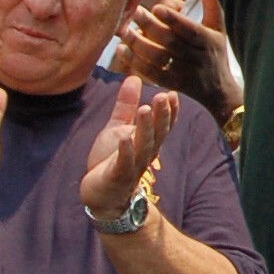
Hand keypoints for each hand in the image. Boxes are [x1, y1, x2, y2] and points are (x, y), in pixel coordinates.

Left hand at [82, 75, 180, 225]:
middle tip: (163, 96)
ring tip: (145, 109)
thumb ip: (126, 105)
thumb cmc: (110, 160)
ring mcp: (132, 166)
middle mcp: (145, 153)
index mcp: (147, 142)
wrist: (101, 195)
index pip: (163, 125)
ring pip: (143, 146)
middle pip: (157, 133)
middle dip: (162, 115)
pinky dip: (125, 151)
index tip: (172, 93)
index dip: (170, 111)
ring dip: (146, 128)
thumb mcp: (117, 128)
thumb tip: (134, 77)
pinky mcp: (117, 177)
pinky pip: (123, 163)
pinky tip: (125, 138)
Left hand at [118, 0, 241, 122]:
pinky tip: (122, 50)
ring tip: (124, 31)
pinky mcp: (171, 84)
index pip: (188, 29)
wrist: (218, 91)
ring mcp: (182, 72)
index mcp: (207, 41)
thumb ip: (212, 6)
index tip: (155, 7)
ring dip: (139, 44)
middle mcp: (195, 57)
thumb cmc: (215, 54)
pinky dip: (135, 63)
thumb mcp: (219, 30)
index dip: (172, 19)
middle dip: (150, 26)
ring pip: (158, 58)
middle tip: (134, 12)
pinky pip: (151, 74)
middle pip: (170, 42)